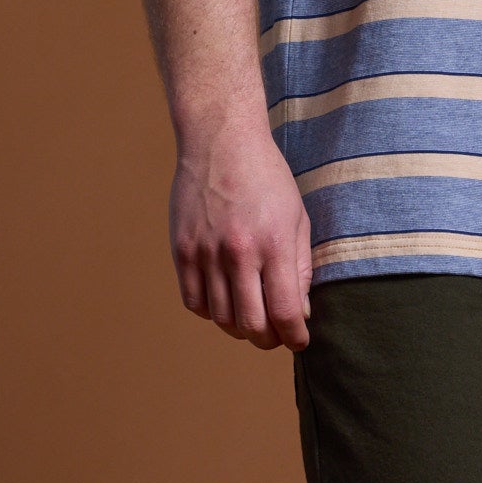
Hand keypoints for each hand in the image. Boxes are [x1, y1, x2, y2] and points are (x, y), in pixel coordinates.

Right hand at [169, 116, 312, 350]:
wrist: (221, 141)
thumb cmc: (267, 179)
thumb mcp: (297, 218)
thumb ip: (300, 267)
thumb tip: (300, 312)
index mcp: (273, 244)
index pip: (284, 311)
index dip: (294, 337)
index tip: (299, 341)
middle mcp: (237, 252)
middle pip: (251, 324)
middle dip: (268, 340)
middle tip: (276, 335)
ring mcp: (205, 252)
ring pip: (220, 318)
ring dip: (239, 328)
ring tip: (251, 318)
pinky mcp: (181, 250)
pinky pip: (193, 301)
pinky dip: (211, 312)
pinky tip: (224, 301)